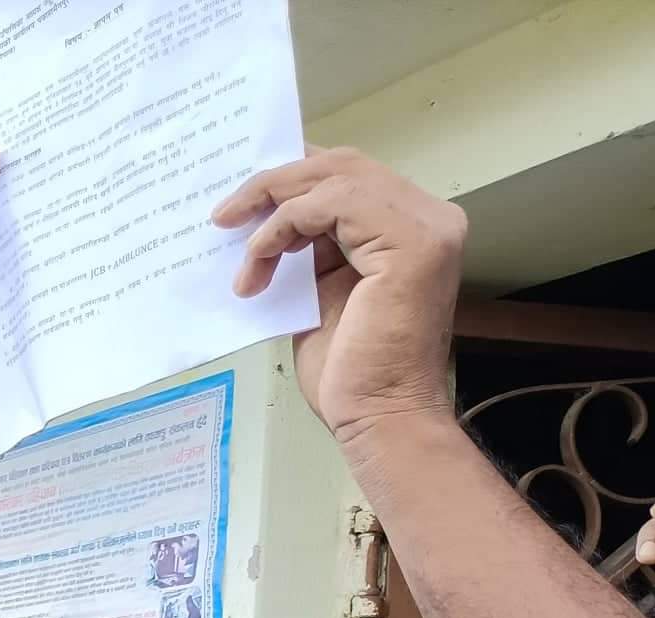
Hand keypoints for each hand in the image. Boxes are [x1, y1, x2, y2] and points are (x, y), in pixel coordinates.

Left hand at [215, 148, 465, 445]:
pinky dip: (283, 227)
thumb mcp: (318, 292)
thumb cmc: (349, 372)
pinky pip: (330, 204)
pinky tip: (257, 262)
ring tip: (237, 250)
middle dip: (275, 181)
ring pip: (334, 177)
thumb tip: (264, 218)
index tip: (242, 196)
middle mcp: (429, 217)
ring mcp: (427, 226)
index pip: (348, 175)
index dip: (293, 174)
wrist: (377, 416)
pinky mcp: (413, 243)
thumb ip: (309, 250)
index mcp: (410, 226)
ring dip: (272, 208)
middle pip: (341, 164)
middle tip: (224, 213)